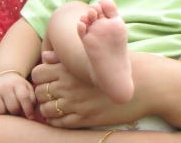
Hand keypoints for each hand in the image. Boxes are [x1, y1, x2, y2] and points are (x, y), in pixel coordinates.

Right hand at [0, 73, 35, 118]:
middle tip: (15, 110)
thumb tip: (31, 115)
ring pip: (0, 111)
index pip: (24, 98)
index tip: (30, 117)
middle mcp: (4, 86)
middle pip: (12, 108)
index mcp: (17, 84)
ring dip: (4, 113)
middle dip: (16, 112)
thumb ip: (32, 100)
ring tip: (6, 108)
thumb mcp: (27, 89)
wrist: (3, 76)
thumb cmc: (18, 87)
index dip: (28, 110)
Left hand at [31, 51, 147, 127]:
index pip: (37, 73)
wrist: (143, 85)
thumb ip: (64, 57)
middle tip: (49, 95)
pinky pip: (60, 124)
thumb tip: (45, 57)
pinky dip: (55, 122)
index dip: (39, 78)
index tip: (46, 80)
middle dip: (41, 94)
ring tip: (54, 107)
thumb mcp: (91, 57)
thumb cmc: (118, 66)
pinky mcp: (86, 118)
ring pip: (46, 110)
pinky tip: (61, 117)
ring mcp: (77, 103)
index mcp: (69, 68)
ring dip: (47, 109)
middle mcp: (69, 85)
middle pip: (39, 92)